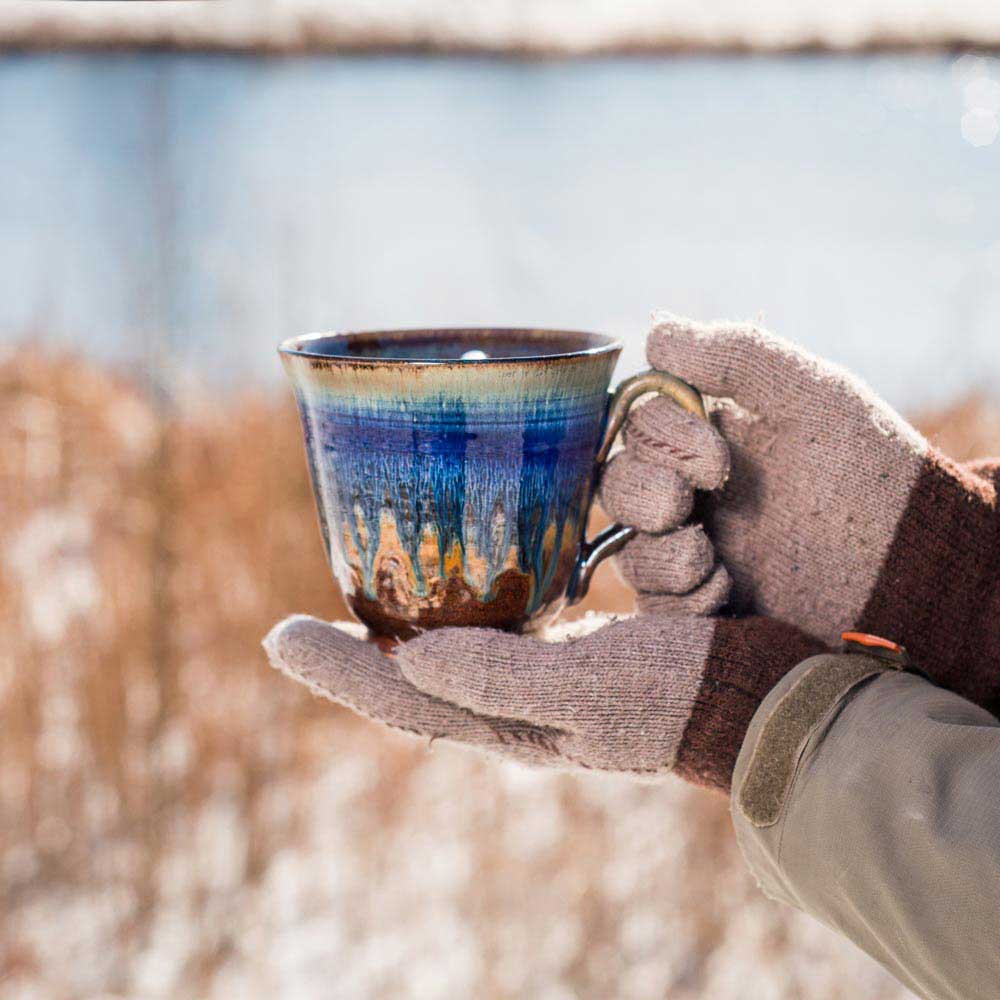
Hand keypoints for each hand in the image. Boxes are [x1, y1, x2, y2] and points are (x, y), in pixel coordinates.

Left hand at [264, 613, 822, 792]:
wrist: (748, 696)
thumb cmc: (675, 694)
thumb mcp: (588, 687)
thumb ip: (500, 677)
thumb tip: (410, 661)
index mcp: (510, 720)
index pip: (402, 702)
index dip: (337, 672)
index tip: (278, 635)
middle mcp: (513, 704)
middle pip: (410, 686)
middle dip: (353, 658)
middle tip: (297, 628)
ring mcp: (539, 680)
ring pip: (444, 661)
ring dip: (394, 640)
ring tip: (353, 607)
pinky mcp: (567, 650)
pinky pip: (488, 636)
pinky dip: (451, 616)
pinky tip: (443, 593)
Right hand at [609, 314, 999, 708]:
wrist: (911, 565)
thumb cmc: (868, 470)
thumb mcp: (811, 396)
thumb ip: (737, 355)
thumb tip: (655, 331)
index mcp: (712, 435)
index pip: (640, 424)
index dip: (659, 439)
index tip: (717, 460)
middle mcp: (697, 491)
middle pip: (617, 486)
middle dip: (641, 496)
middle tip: (685, 507)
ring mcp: (701, 549)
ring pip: (629, 551)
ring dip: (657, 555)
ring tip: (709, 563)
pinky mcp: (710, 605)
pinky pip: (655, 608)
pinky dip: (676, 603)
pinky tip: (724, 594)